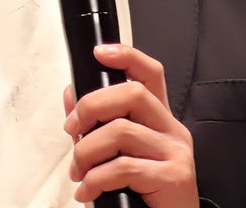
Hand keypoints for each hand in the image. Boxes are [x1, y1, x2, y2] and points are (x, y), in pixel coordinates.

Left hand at [63, 44, 198, 206]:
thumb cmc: (144, 194)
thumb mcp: (118, 155)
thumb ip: (96, 126)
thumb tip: (70, 96)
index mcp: (159, 120)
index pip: (150, 74)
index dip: (126, 56)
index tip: (99, 53)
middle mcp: (172, 130)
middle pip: (132, 93)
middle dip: (91, 106)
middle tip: (72, 129)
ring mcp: (175, 152)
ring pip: (121, 131)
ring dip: (87, 152)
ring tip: (78, 172)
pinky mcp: (173, 176)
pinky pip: (124, 167)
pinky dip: (96, 179)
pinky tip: (88, 191)